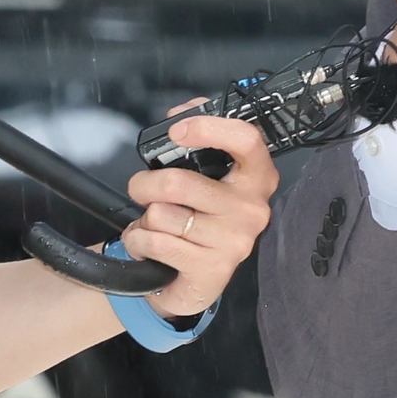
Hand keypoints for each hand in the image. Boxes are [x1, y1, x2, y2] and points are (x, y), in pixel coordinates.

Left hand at [120, 110, 277, 317]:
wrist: (197, 283)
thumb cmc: (200, 220)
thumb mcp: (204, 179)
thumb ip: (196, 140)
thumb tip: (177, 114)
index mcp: (257, 177)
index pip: (246, 140)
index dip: (208, 128)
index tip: (177, 131)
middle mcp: (252, 208)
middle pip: (178, 182)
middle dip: (144, 185)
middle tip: (143, 192)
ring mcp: (235, 241)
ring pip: (161, 214)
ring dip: (144, 220)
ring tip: (156, 227)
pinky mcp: (213, 269)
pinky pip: (155, 242)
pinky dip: (139, 242)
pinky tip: (150, 248)